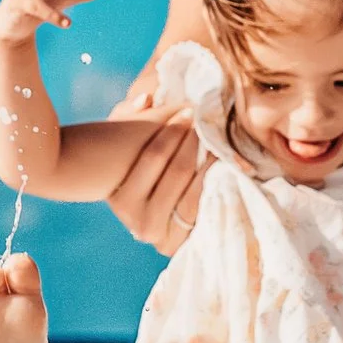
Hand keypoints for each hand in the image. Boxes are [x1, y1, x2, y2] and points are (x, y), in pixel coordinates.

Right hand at [103, 109, 207, 250]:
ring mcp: (159, 234)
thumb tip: (145, 99)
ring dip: (208, 159)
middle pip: (176, 171)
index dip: (172, 130)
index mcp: (119, 195)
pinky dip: (213, 181)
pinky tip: (222, 163)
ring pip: (192, 188)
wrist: (153, 219)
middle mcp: (136, 218)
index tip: (188, 111)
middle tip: (206, 122)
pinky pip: (202, 205)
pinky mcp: (179, 242)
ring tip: (216, 139)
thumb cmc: (137, 172)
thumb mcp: (126, 144)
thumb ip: (127, 117)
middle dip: (193, 142)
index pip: (152, 156)